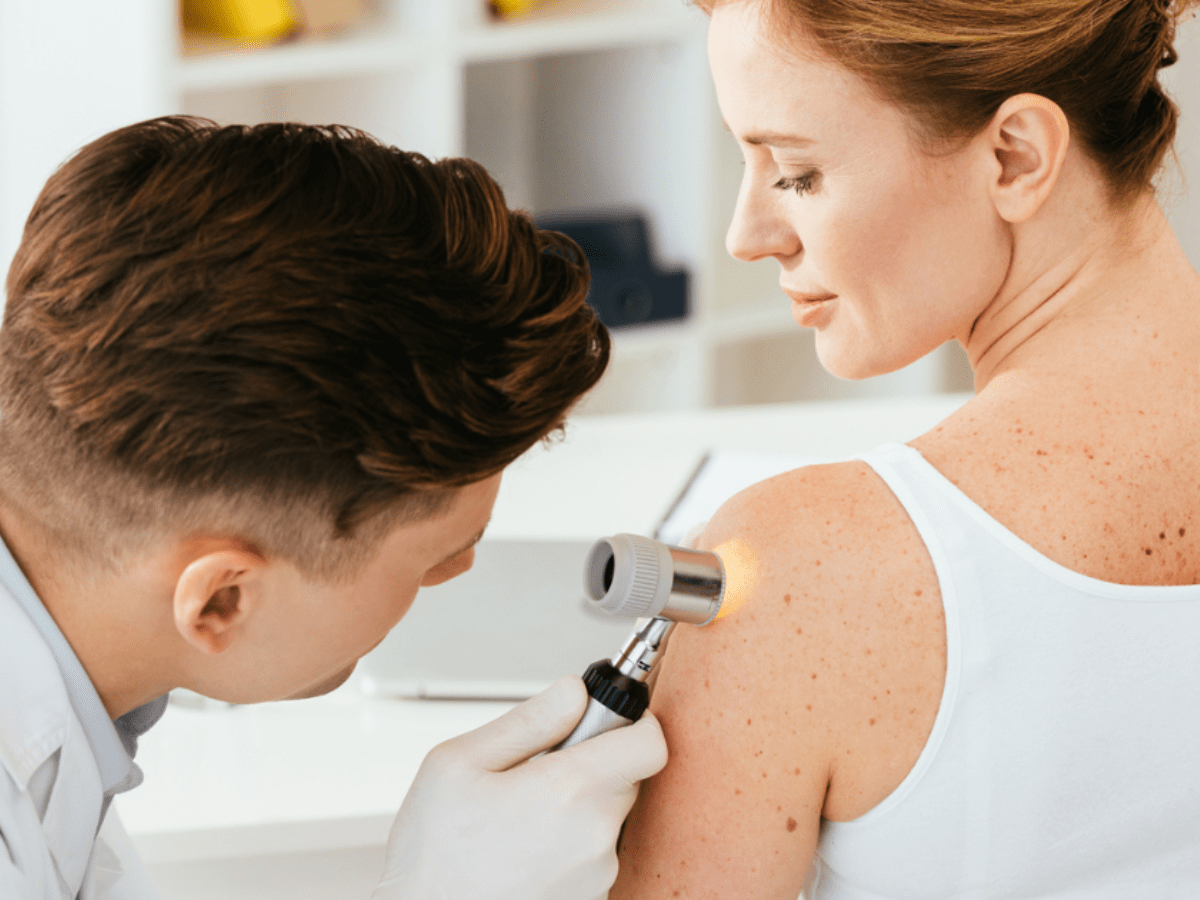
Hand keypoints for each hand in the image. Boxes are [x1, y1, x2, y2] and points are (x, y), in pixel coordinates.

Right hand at [373, 675, 667, 899]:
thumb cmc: (432, 853)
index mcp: (569, 791)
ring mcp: (597, 876)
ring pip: (608, 817)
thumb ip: (530, 719)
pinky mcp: (591, 899)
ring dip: (577, 808)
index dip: (634, 722)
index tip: (607, 719)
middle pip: (626, 777)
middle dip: (591, 764)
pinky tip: (523, 851)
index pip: (650, 743)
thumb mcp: (458, 762)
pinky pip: (593, 854)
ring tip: (519, 820)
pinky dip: (569, 845)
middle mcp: (596, 838)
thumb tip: (577, 691)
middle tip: (536, 772)